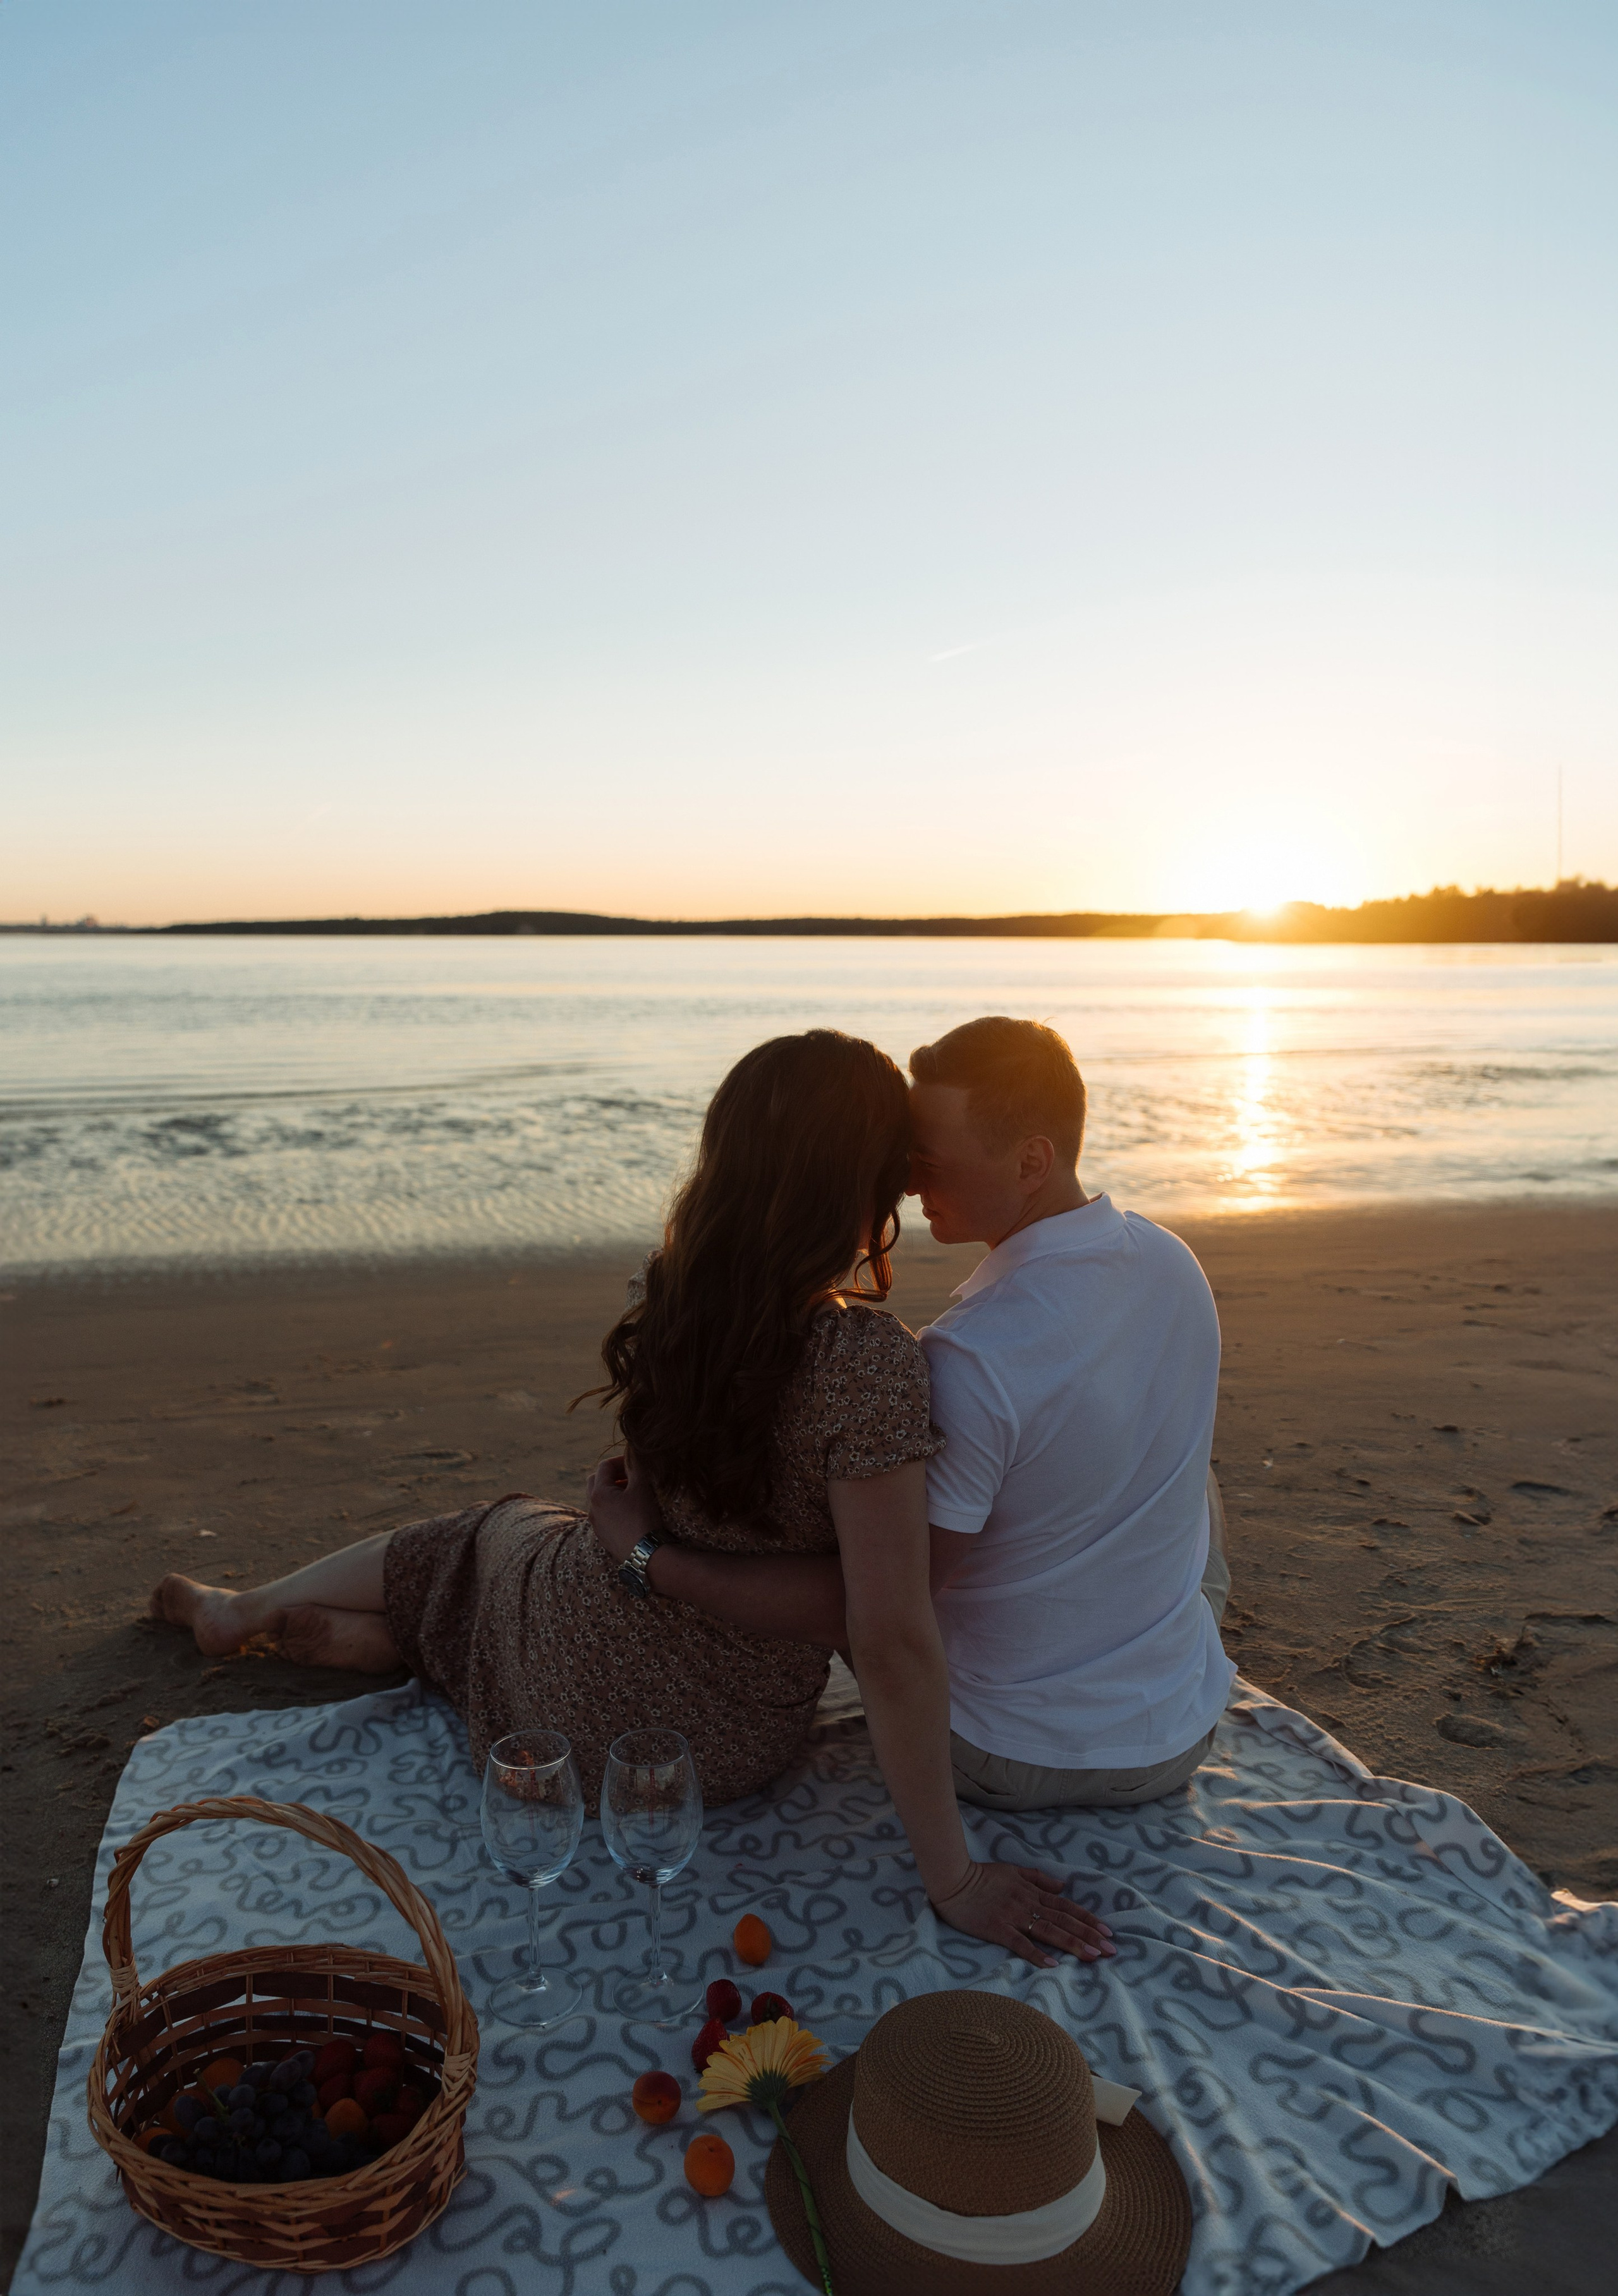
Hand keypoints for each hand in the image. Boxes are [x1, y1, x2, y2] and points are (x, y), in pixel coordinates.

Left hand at [586, 1453, 664, 1565]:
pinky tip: (631, 1514)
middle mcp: (592, 1509)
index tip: (636, 1463)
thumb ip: (636, 1465)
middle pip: (596, 1481)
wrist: (644, 1555)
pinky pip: (603, 1516)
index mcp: (598, 1494)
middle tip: (631, 1477)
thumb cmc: (643, 1519)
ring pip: (599, 1500)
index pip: (604, 1466)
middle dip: (612, 1475)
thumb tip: (634, 1449)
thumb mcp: (642, 1488)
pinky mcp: (603, 1537)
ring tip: (633, 1495)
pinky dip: (613, 1508)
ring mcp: (596, 1525)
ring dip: (613, 1492)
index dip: (620, 1460)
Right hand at [929, 1861, 1115, 1967]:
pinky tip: (1054, 1964)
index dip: (1088, 1919)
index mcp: (1032, 1892)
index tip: (1107, 1931)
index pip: (1066, 1907)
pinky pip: (1021, 1943)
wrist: (954, 1879)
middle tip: (1111, 1950)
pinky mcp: (998, 1928)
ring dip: (1073, 1944)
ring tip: (1093, 1957)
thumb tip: (1063, 1886)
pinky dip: (1037, 1954)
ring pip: (1049, 1931)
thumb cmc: (982, 1875)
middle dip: (1089, 1936)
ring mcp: (1014, 1916)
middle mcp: (1028, 1904)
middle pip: (1064, 1921)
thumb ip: (1038, 1878)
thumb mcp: (1013, 1870)